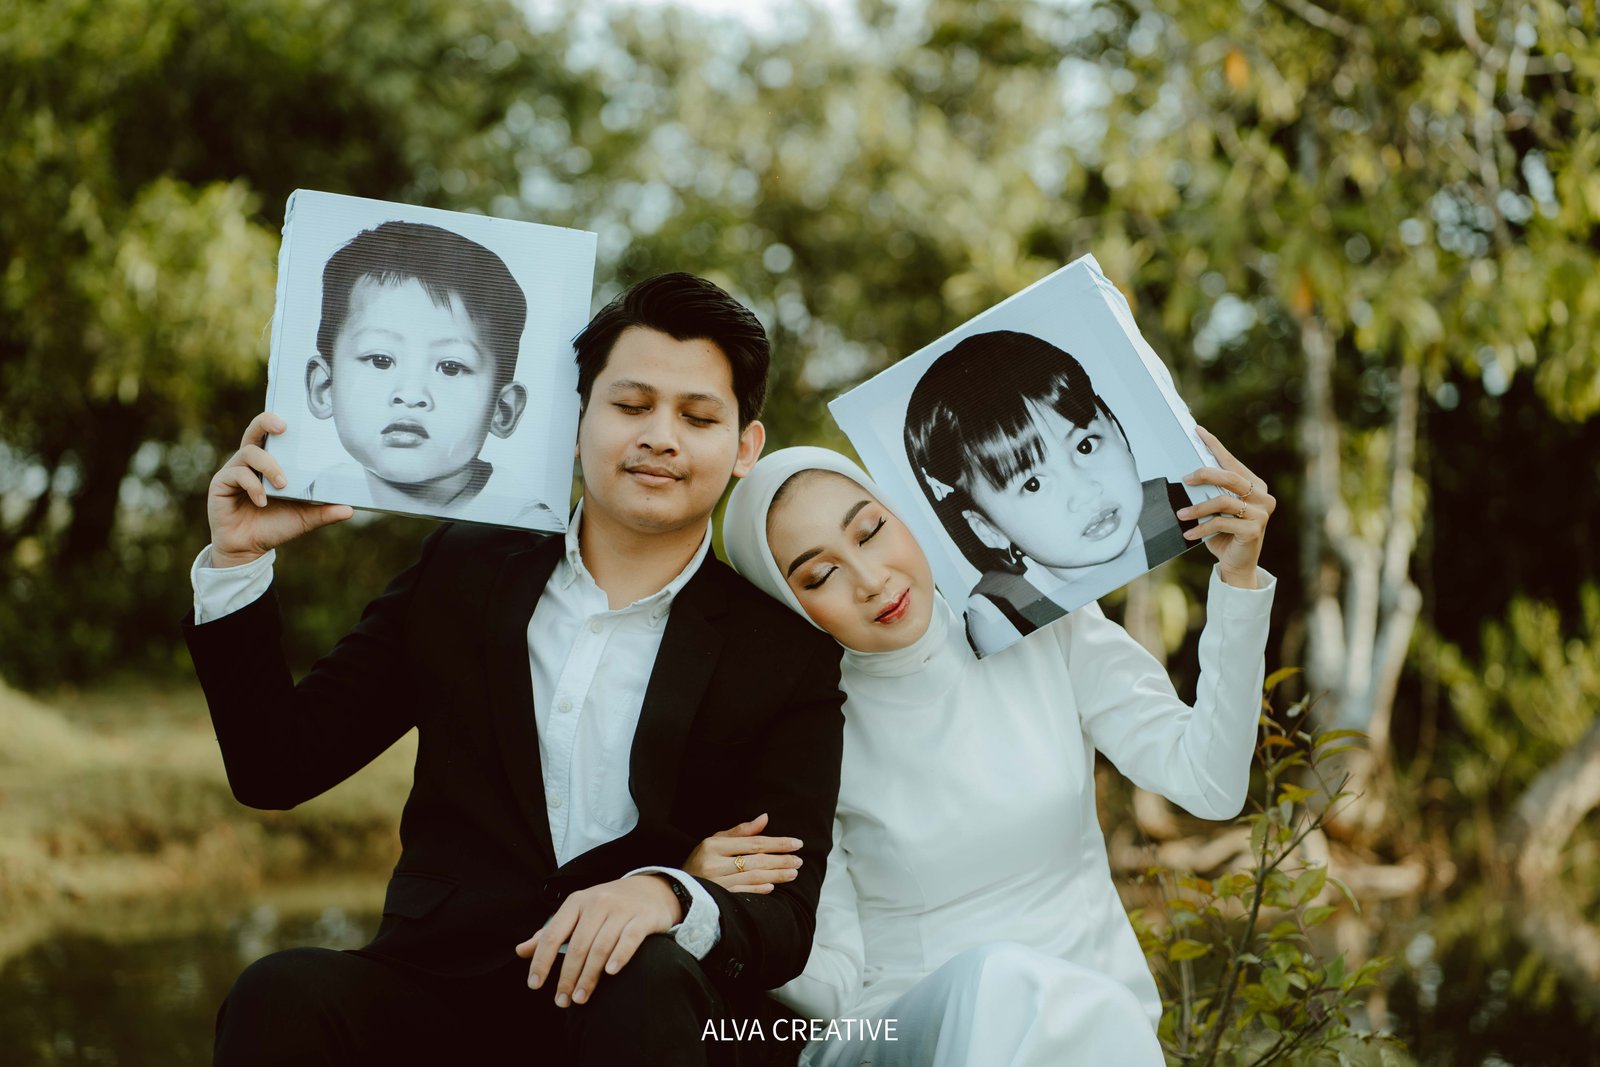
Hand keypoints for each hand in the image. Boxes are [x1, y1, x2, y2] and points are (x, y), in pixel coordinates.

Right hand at [207, 412, 352, 566]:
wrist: (249, 550)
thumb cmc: (275, 526)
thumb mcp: (305, 518)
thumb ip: (324, 511)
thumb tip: (350, 509)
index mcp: (270, 463)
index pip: (274, 435)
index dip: (280, 421)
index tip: (295, 419)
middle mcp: (251, 462)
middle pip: (254, 429)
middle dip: (266, 421)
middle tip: (282, 427)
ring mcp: (234, 470)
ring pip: (249, 452)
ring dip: (269, 466)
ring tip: (282, 485)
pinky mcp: (221, 483)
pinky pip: (237, 474)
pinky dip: (253, 486)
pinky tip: (263, 502)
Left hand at [515, 875, 681, 1007]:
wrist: (650, 889)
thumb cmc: (607, 906)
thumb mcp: (577, 912)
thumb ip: (551, 932)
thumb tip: (520, 951)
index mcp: (576, 902)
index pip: (552, 934)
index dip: (541, 961)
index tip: (534, 985)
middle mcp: (597, 902)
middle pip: (577, 945)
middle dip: (567, 977)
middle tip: (562, 1000)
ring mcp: (621, 909)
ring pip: (600, 946)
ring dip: (588, 976)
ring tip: (580, 997)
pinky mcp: (643, 918)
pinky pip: (629, 939)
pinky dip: (619, 956)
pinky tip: (610, 973)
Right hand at [682, 812, 802, 893]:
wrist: (677, 889)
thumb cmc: (701, 861)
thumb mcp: (715, 841)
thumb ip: (741, 831)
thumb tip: (765, 817)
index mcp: (713, 845)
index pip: (753, 843)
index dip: (777, 843)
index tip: (797, 843)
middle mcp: (714, 863)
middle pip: (756, 861)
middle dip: (781, 860)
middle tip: (799, 860)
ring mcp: (716, 882)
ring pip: (753, 877)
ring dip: (776, 875)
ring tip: (793, 873)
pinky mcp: (717, 898)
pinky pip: (743, 893)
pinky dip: (759, 889)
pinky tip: (772, 886)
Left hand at [1177, 426, 1275, 587]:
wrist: (1237, 565)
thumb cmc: (1224, 534)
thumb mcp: (1217, 510)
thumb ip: (1212, 492)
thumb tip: (1188, 474)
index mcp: (1256, 486)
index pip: (1232, 461)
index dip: (1214, 446)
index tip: (1198, 432)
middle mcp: (1263, 497)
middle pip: (1230, 477)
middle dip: (1205, 474)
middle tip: (1185, 479)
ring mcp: (1261, 514)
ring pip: (1223, 501)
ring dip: (1197, 508)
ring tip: (1181, 514)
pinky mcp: (1254, 530)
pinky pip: (1220, 523)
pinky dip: (1201, 528)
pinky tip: (1188, 533)